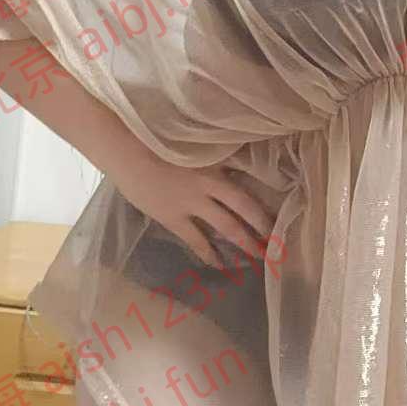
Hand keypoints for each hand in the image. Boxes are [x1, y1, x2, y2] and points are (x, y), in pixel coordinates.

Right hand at [112, 140, 276, 267]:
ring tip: (256, 257)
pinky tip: (217, 263)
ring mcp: (191, 203)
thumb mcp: (196, 147)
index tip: (278, 223)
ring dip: (242, 242)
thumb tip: (239, 165)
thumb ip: (216, 158)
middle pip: (243, 210)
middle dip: (260, 229)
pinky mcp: (173, 217)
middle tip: (276, 245)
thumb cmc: (159, 142)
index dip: (263, 210)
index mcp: (216, 166)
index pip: (246, 191)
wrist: (128, 153)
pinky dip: (208, 252)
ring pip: (225, 226)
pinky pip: (196, 239)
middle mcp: (209, 186)